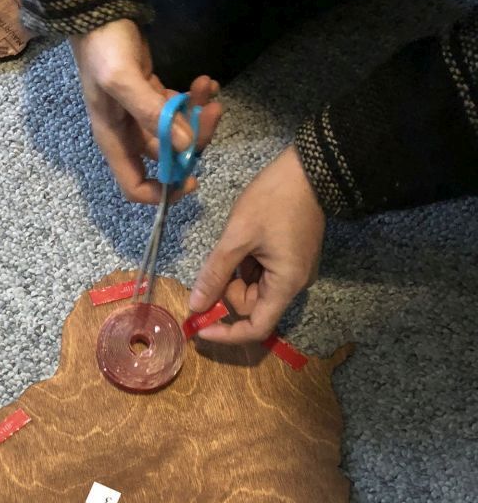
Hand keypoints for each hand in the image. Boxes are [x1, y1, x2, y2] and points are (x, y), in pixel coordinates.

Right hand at [71, 19, 221, 204]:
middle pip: (167, 158)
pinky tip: (205, 82)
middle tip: (212, 113)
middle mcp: (127, 134)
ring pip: (178, 132)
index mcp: (114, 140)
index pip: (135, 186)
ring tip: (208, 87)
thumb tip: (183, 147)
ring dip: (198, 115)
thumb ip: (152, 114)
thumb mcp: (122, 80)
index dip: (163, 192)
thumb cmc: (103, 48)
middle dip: (193, 140)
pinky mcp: (153, 95)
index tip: (191, 179)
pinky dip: (194, 99)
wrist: (99, 9)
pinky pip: (179, 108)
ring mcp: (141, 115)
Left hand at [189, 145, 324, 341]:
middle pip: (251, 306)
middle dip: (226, 293)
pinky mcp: (289, 258)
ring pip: (253, 289)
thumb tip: (194, 307)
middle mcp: (293, 284)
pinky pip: (261, 273)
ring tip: (231, 246)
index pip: (256, 328)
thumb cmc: (273, 201)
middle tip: (214, 266)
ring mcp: (292, 271)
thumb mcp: (237, 237)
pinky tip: (241, 244)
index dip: (227, 334)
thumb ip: (215, 274)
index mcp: (285, 285)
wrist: (309, 168)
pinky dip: (244, 265)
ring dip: (234, 276)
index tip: (200, 328)